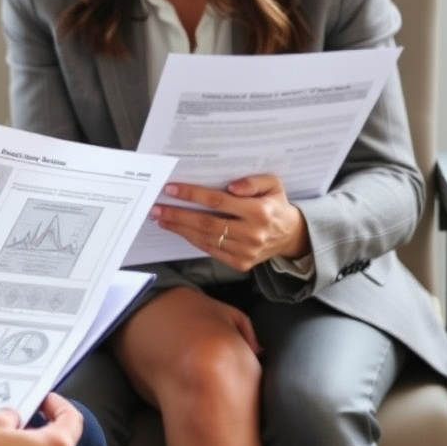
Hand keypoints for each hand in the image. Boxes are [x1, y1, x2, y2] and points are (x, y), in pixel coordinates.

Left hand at [152, 175, 309, 271]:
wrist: (290, 235)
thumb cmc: (275, 205)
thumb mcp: (273, 184)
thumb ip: (253, 181)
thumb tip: (231, 186)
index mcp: (259, 211)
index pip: (217, 201)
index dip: (192, 194)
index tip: (171, 189)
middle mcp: (252, 233)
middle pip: (206, 223)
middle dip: (177, 215)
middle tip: (157, 208)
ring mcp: (246, 251)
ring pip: (205, 238)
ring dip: (180, 228)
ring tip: (162, 218)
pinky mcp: (241, 263)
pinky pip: (210, 250)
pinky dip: (192, 239)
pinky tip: (179, 230)